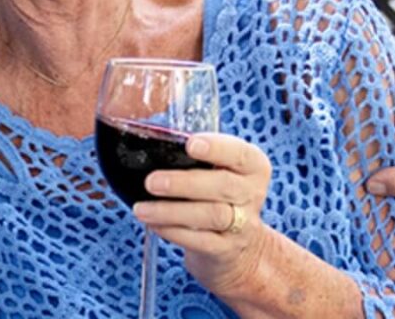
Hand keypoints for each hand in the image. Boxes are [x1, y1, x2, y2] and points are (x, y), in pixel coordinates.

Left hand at [132, 132, 277, 294]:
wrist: (238, 246)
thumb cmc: (218, 196)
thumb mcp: (219, 172)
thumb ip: (196, 158)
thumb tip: (151, 146)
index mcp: (253, 167)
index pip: (241, 154)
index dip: (217, 148)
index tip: (190, 144)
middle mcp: (252, 194)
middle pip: (223, 186)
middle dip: (184, 183)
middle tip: (151, 182)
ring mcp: (242, 225)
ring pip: (212, 215)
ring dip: (172, 211)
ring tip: (142, 208)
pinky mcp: (226, 250)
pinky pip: (200, 241)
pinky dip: (173, 232)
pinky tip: (153, 224)